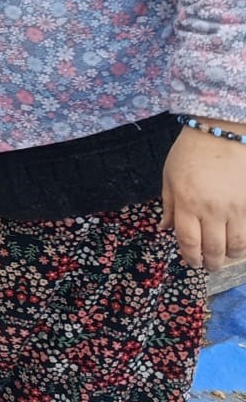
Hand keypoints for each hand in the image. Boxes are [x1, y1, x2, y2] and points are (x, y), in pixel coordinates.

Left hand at [163, 123, 245, 270]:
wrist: (220, 135)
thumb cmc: (189, 155)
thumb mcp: (169, 177)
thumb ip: (169, 206)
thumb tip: (164, 229)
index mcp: (186, 203)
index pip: (188, 241)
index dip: (190, 257)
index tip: (191, 263)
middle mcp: (211, 210)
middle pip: (212, 248)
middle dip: (209, 263)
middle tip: (208, 266)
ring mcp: (234, 209)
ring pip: (235, 246)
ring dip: (228, 256)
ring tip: (223, 257)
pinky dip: (244, 243)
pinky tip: (237, 244)